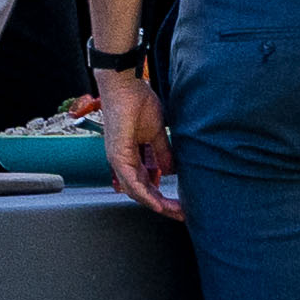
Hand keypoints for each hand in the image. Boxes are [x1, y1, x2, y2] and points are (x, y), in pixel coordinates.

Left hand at [92, 62, 176, 215]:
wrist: (126, 86)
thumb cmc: (138, 103)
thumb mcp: (156, 133)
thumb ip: (162, 152)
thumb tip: (171, 170)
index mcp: (132, 157)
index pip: (147, 185)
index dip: (164, 197)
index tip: (182, 206)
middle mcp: (123, 162)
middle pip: (143, 193)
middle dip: (163, 206)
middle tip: (182, 213)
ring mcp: (118, 160)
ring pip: (137, 192)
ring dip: (157, 204)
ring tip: (175, 211)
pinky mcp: (118, 155)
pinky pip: (131, 181)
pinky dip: (145, 194)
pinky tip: (158, 203)